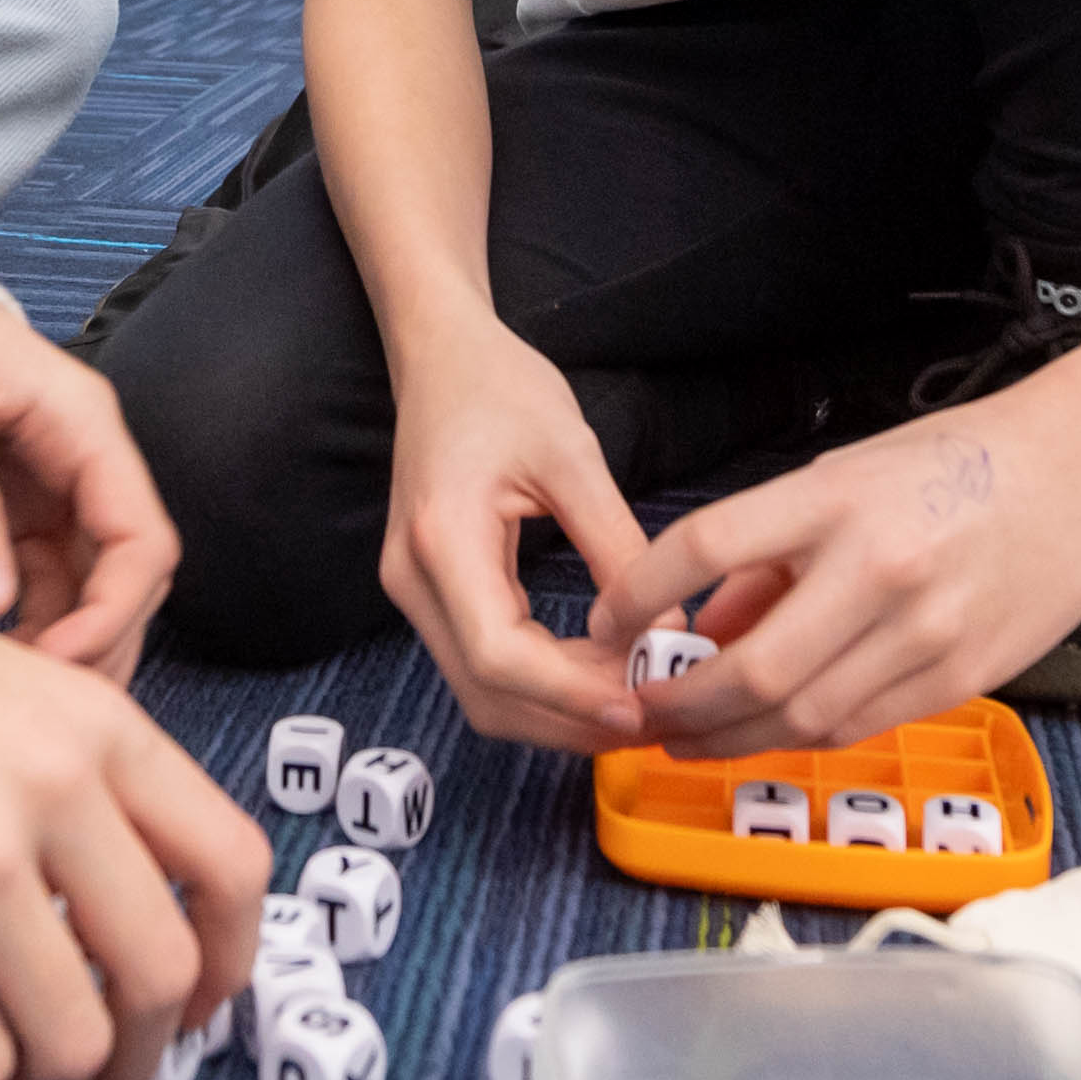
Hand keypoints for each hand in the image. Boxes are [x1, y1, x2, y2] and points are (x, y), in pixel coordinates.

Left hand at [0, 297, 176, 674]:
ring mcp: (58, 487)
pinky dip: (35, 624)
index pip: (141, 535)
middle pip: (130, 572)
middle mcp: (84, 457)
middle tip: (39, 698)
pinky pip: (51, 582)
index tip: (60, 662)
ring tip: (15, 690)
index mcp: (82, 421)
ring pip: (94, 585)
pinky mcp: (24, 509)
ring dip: (69, 641)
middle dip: (99, 639)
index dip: (115, 609)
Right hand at [0, 603, 267, 1079]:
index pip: (232, 865)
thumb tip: (135, 928)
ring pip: (71, 1038)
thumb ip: (86, 788)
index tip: (195, 1011)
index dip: (230, 965)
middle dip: (137, 1057)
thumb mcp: (15, 693)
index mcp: (101, 731)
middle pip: (160, 973)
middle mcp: (55, 791)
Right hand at [378, 322, 659, 751]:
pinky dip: (541, 686)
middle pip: (486, 693)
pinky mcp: (433, 595)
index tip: (636, 705)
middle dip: (568, 720)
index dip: (568, 695)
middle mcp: (414, 578)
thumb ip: (618, 544)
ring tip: (635, 703)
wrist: (440, 357)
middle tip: (651, 721)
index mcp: (443, 538)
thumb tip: (666, 629)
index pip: (497, 654)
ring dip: (557, 712)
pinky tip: (598, 676)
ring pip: (481, 692)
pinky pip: (483, 664)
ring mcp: (415, 592)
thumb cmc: (499, 388)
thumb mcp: (572, 455)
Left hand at [590, 379, 1080, 757]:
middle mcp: (878, 569)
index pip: (706, 546)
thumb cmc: (963, 463)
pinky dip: (803, 737)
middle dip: (683, 705)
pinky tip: (771, 733)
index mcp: (838, 500)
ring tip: (691, 738)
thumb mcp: (846, 477)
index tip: (611, 619)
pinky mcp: (962, 676)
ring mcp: (925, 632)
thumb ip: (773, 556)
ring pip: (804, 716)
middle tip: (642, 714)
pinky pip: (860, 726)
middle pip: (752, 666)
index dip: (642, 591)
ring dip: (733, 738)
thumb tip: (708, 630)